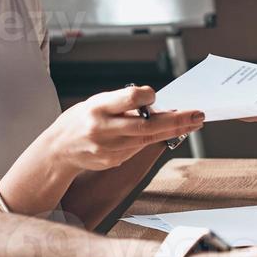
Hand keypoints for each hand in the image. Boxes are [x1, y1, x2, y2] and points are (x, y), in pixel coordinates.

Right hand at [43, 86, 203, 175]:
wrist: (58, 149)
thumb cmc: (81, 119)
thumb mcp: (96, 102)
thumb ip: (123, 102)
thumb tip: (156, 103)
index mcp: (97, 107)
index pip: (128, 99)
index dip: (145, 96)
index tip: (156, 95)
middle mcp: (103, 129)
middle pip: (146, 126)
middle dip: (176, 121)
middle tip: (198, 115)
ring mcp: (108, 148)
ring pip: (147, 139)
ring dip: (172, 130)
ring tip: (191, 121)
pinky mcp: (112, 161)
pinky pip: (138, 148)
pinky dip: (153, 139)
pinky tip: (165, 132)